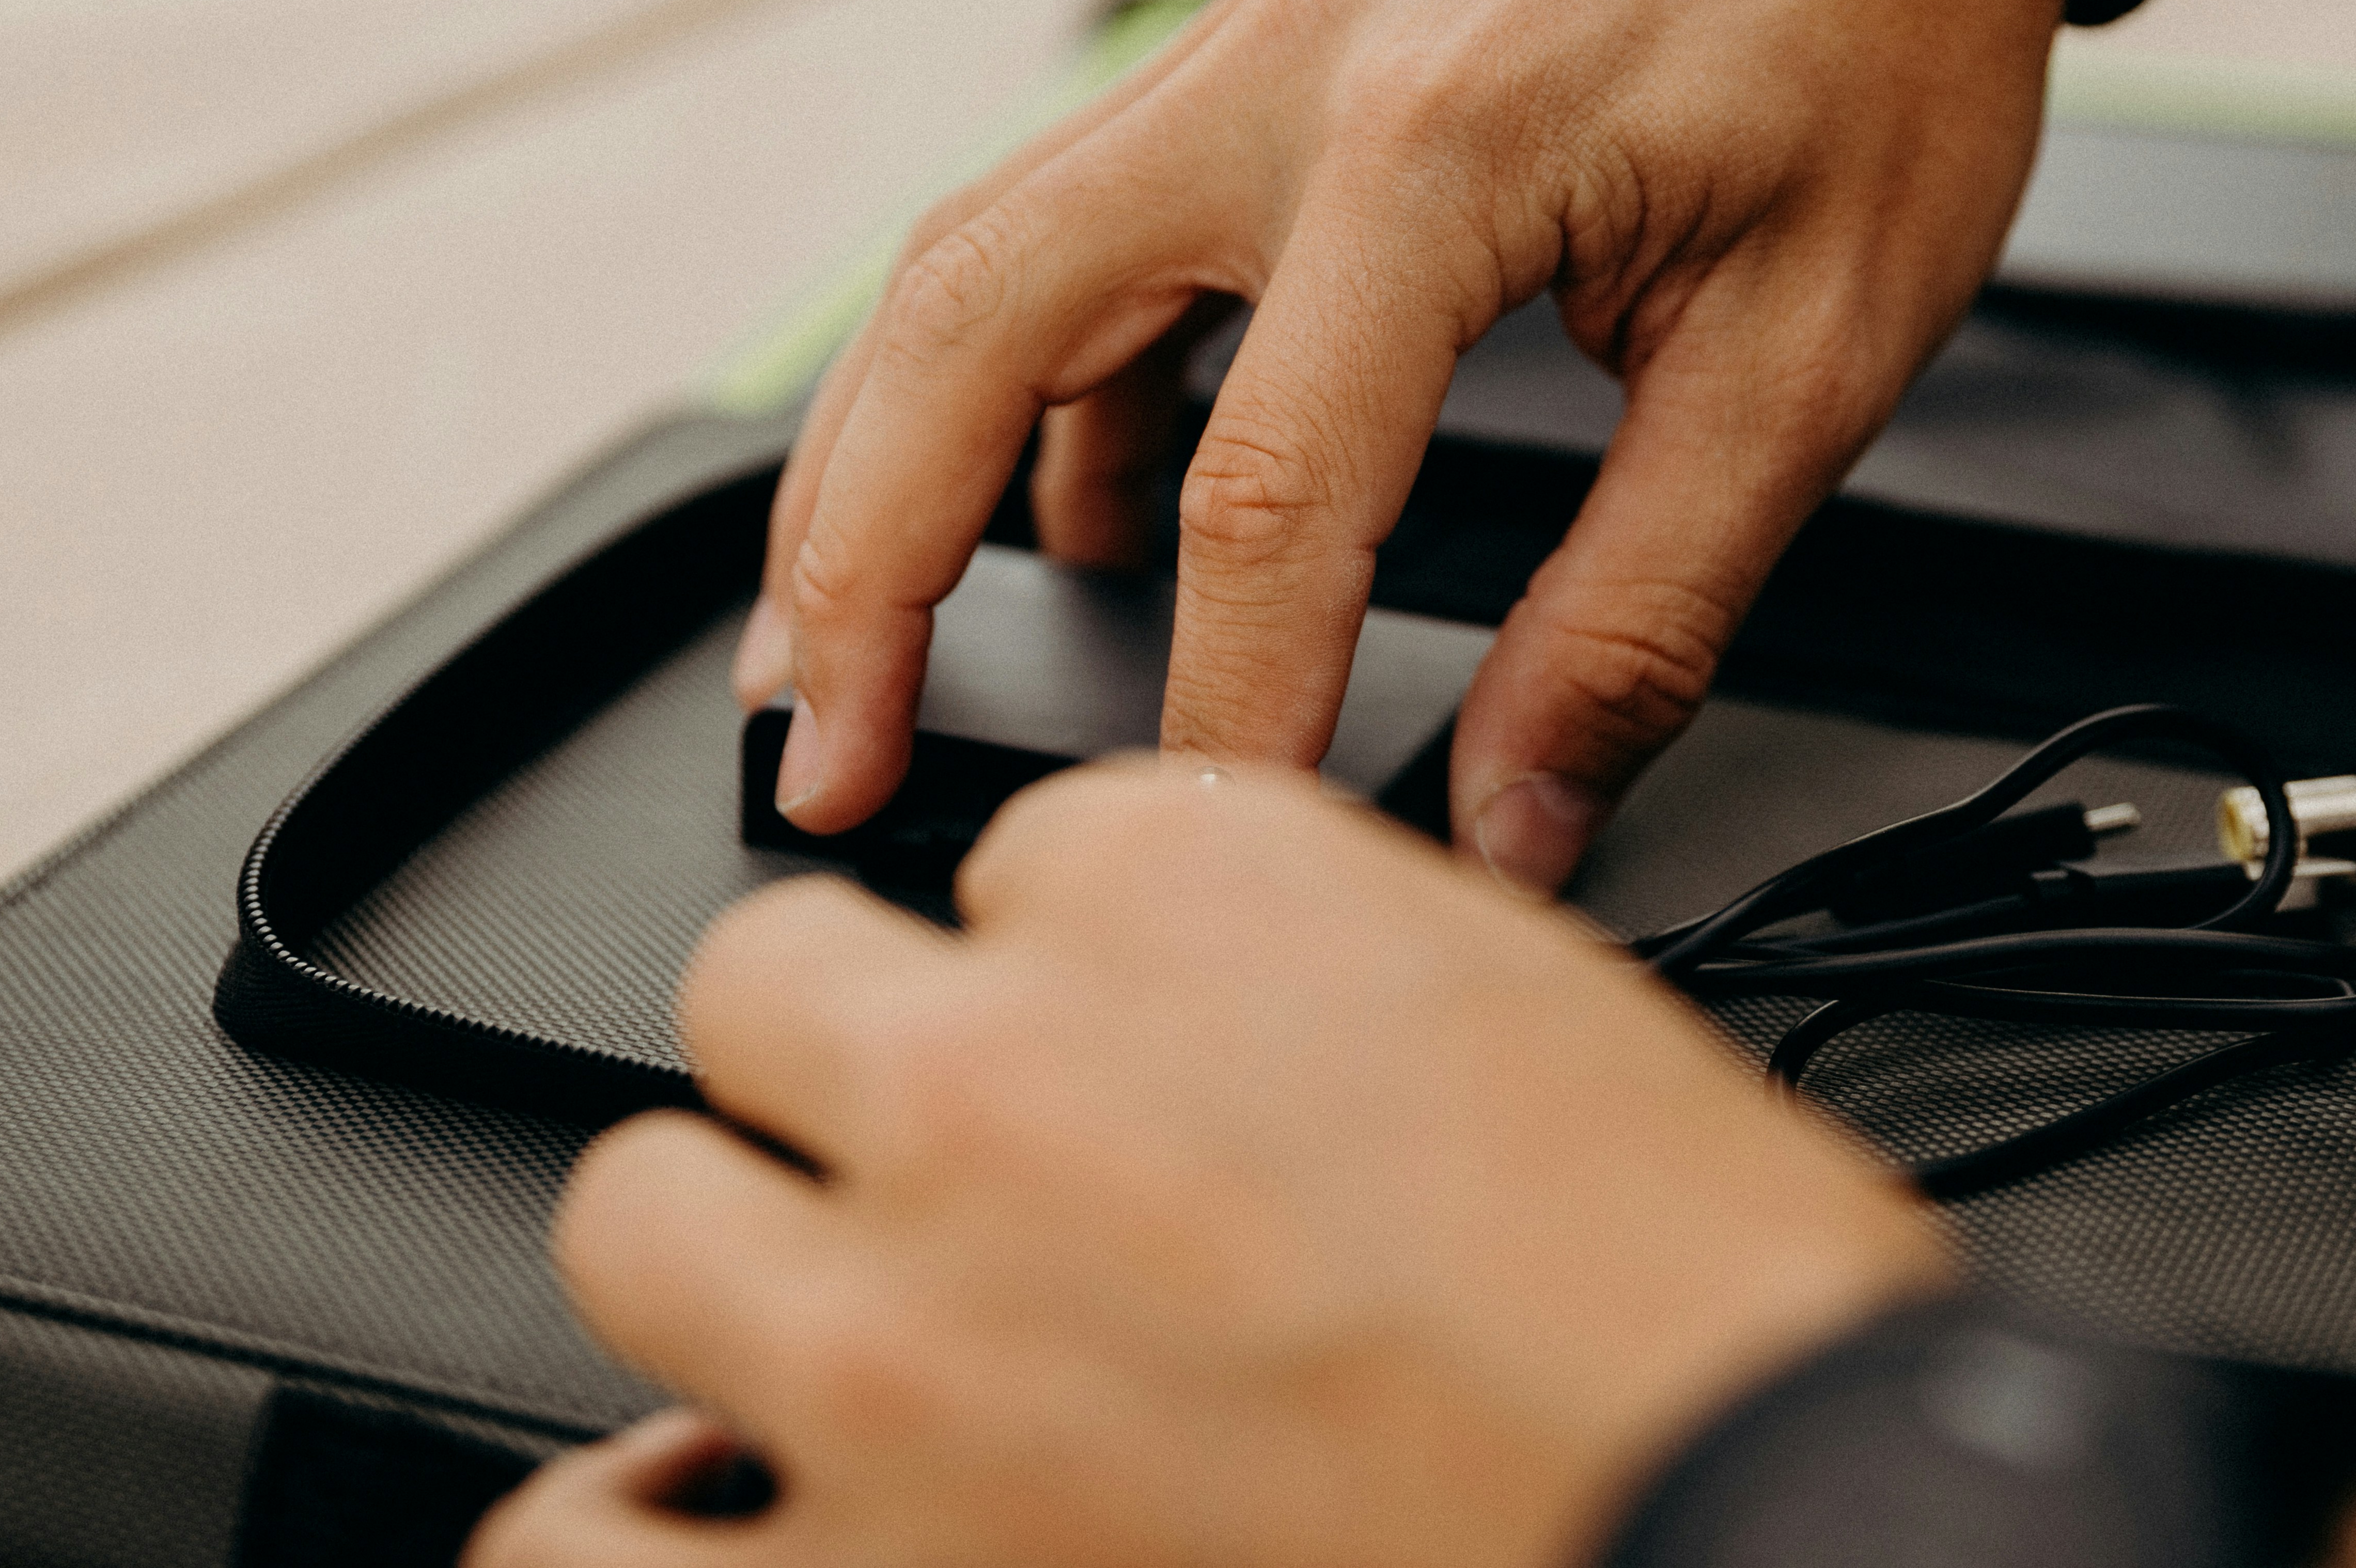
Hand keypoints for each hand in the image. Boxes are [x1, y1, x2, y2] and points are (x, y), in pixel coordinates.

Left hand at [470, 760, 1948, 1567]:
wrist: (1775, 1535)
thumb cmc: (1705, 1316)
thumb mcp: (1528, 1013)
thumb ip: (1308, 956)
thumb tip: (1205, 998)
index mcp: (1181, 893)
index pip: (1007, 856)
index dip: (1073, 964)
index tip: (1133, 1049)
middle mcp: (1005, 1082)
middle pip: (767, 983)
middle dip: (861, 1059)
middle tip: (968, 1163)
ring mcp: (903, 1345)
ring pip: (636, 1214)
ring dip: (732, 1256)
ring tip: (834, 1328)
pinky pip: (581, 1552)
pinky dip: (627, 1528)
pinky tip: (710, 1514)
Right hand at [732, 0, 2062, 892]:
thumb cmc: (1874, 39)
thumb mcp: (1809, 354)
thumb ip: (1642, 611)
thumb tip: (1518, 818)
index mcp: (1437, 140)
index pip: (1266, 489)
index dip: (1216, 701)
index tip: (1192, 851)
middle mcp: (1284, 72)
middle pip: (975, 324)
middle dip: (864, 563)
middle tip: (818, 756)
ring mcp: (1243, 50)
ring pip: (969, 265)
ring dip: (878, 465)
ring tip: (841, 659)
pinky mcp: (1251, 69)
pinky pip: (1065, 234)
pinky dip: (1016, 393)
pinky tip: (1046, 530)